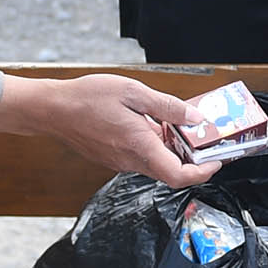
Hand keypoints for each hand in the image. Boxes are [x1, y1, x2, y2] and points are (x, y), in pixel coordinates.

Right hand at [0, 73, 218, 186]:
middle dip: (192, 159)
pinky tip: (151, 124)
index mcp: (139, 146)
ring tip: (177, 124)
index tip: (216, 160)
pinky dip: (154, 146)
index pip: (178, 176)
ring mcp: (120, 162)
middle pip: (171, 172)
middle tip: (204, 138)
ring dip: (172, 150)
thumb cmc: (88, 98)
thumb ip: (167, 107)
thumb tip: (196, 119)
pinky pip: (141, 158)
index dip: (202, 173)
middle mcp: (130, 161)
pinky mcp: (112, 159)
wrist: (51, 109)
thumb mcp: (133, 92)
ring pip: (156, 164)